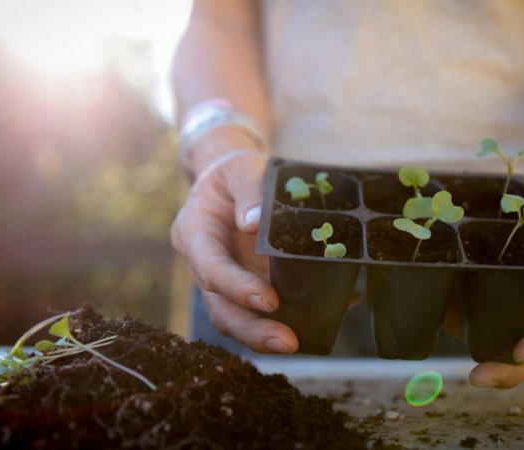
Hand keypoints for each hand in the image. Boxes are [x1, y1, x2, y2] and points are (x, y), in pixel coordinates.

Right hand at [171, 150, 297, 353]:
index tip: (269, 300)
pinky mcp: (249, 286)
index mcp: (194, 232)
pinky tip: (328, 313)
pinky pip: (266, 309)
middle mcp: (205, 264)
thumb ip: (248, 191)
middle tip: (289, 343)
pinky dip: (295, 316)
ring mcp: (227, 280)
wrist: (234, 180)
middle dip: (252, 330)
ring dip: (267, 335)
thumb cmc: (235, 172)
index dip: (237, 288)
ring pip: (239, 318)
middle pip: (221, 308)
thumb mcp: (241, 168)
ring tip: (303, 342)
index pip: (210, 268)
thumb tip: (254, 225)